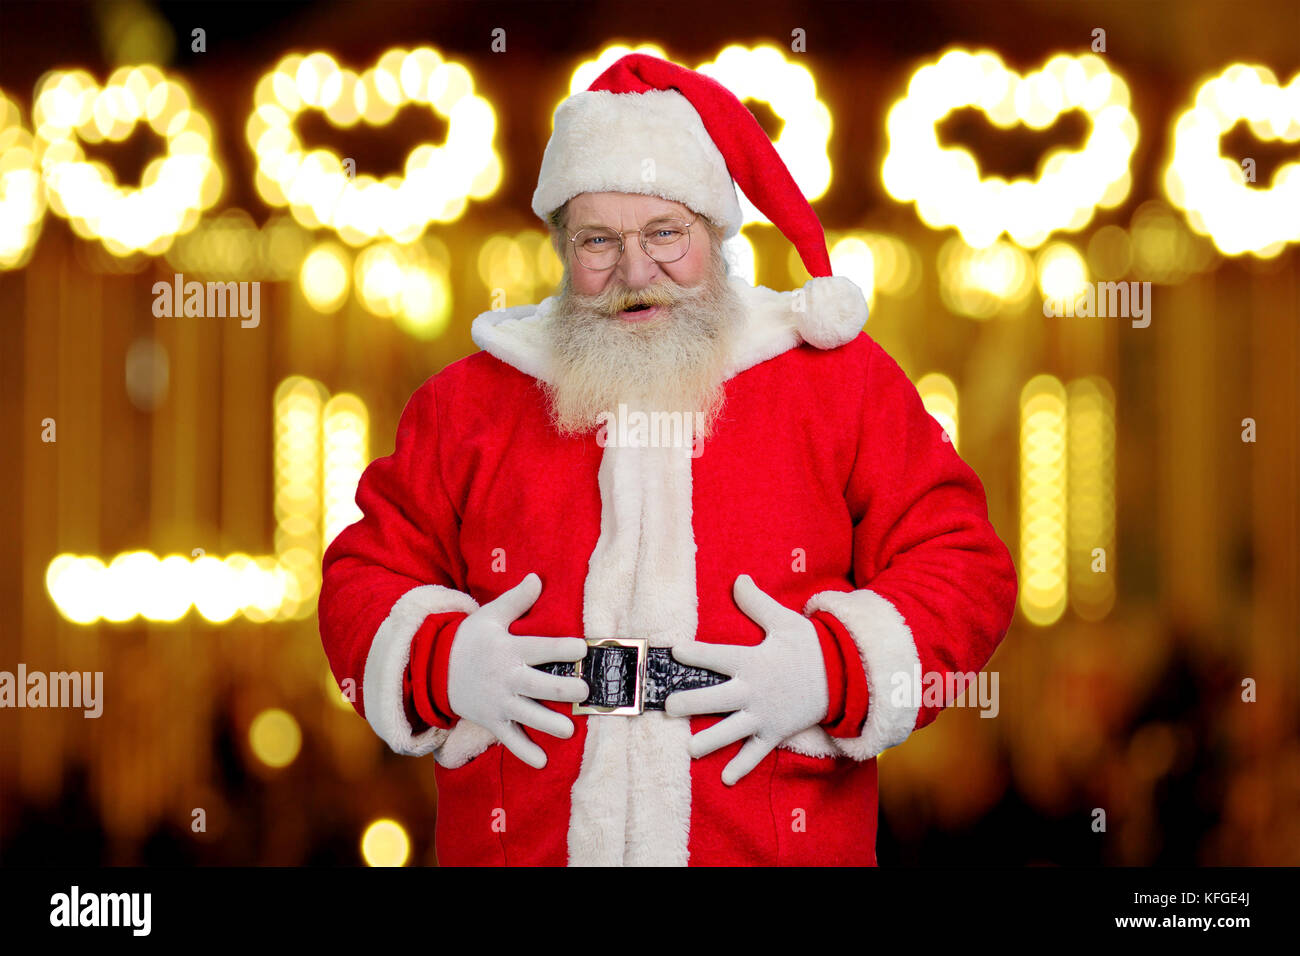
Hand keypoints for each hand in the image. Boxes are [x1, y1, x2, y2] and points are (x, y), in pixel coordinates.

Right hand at [446, 573, 589, 768]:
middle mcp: (506, 677)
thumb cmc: (469, 639)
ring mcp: (499, 702)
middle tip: (584, 691)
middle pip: (538, 685)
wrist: (434, 668)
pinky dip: (524, 751)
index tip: (582, 648)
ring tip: (569, 730)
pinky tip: (542, 762)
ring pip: (527, 715)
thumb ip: (517, 600)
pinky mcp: (492, 720)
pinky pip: (509, 738)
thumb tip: (537, 577)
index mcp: (509, 649)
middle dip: (562, 689)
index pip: (539, 648)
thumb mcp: (490, 616)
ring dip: (548, 724)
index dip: (561, 647)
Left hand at [665, 574, 828, 784]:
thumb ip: (757, 603)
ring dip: (709, 741)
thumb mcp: (785, 621)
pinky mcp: (775, 732)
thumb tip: (738, 578)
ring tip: (688, 749)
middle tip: (667, 708)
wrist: (845, 677)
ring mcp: (764, 715)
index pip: (717, 656)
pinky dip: (742, 767)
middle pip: (715, 699)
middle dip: (689, 703)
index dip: (694, 652)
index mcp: (753, 662)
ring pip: (731, 731)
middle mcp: (754, 691)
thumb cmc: (811, 647)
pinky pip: (756, 753)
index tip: (673, 650)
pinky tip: (726, 779)